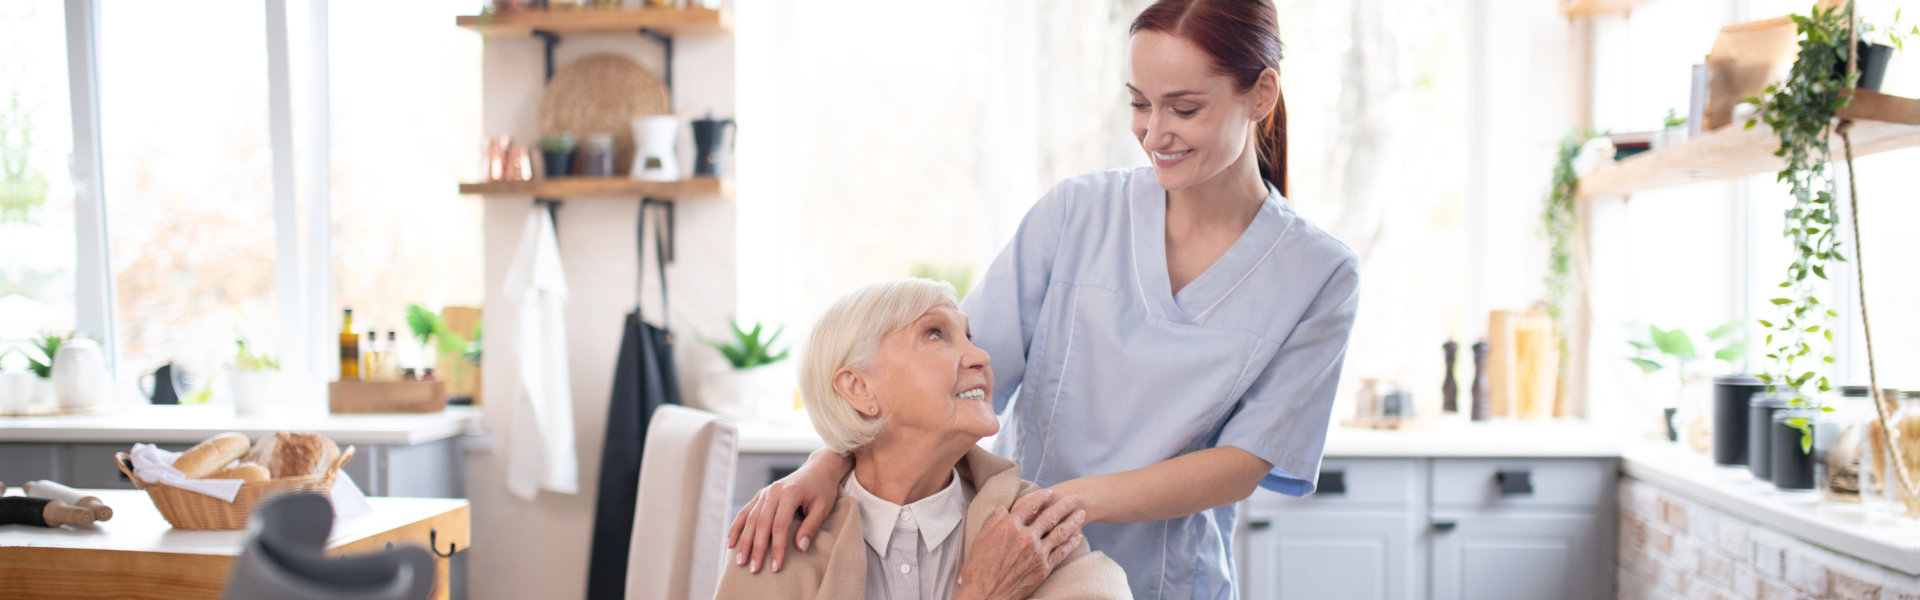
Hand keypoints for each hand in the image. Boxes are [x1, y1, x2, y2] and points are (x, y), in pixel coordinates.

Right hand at [726, 450, 848, 572]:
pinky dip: (736, 527)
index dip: (777, 548)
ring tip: (740, 561)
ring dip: (744, 541)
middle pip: (762, 524)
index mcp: (790, 493)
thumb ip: (811, 527)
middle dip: (757, 549)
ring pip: (750, 519)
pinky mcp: (760, 495)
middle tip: (754, 569)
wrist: (818, 469)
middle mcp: (773, 492)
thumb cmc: (822, 489)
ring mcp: (764, 493)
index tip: (776, 567)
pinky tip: (730, 543)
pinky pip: (745, 512)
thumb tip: (801, 548)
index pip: (780, 526)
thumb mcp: (823, 507)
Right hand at [954, 492, 1087, 599]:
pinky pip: (1061, 552)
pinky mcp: (1043, 568)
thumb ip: (994, 521)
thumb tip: (1004, 508)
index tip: (1049, 492)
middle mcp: (1026, 537)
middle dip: (1064, 505)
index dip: (1041, 497)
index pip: (1029, 506)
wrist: (985, 594)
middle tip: (1075, 498)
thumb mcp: (980, 539)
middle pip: (1050, 516)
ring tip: (1082, 514)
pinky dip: (1071, 543)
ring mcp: (1037, 553)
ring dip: (1073, 521)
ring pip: (1060, 532)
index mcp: (1009, 527)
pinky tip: (1078, 537)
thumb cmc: (978, 568)